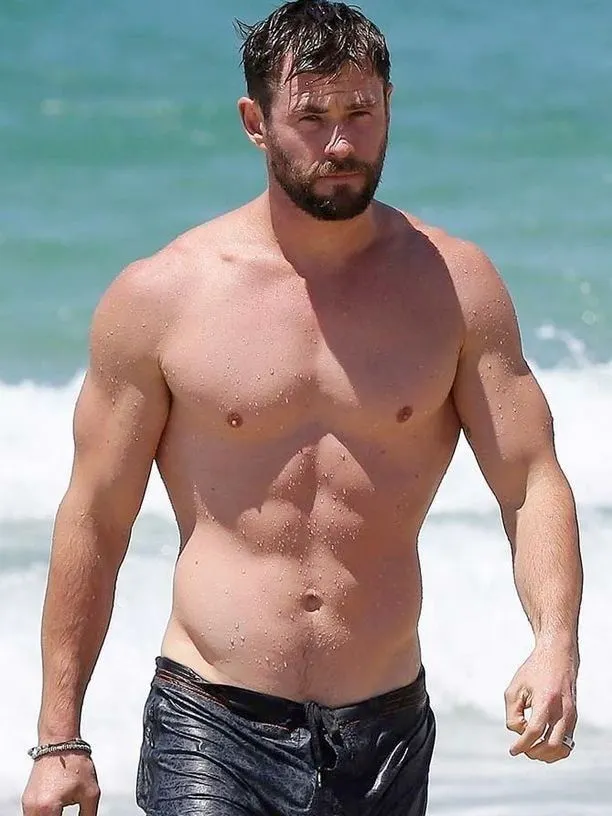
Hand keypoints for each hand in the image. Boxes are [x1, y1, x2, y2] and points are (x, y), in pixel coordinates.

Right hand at [22, 752, 99, 815]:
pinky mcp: (27, 799)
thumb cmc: (77, 764)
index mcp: (48, 809)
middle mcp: (32, 809)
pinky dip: (45, 815)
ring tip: (64, 810)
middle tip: (68, 813)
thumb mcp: (90, 793)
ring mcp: (27, 804)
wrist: (59, 741)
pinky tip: (58, 811)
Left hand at [504, 643, 577, 762]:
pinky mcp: (574, 718)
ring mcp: (571, 716)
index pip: (535, 732)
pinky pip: (568, 742)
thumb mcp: (515, 688)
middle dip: (535, 752)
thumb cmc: (533, 671)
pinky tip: (542, 744)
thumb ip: (513, 713)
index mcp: (546, 700)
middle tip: (523, 749)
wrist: (557, 657)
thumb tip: (520, 733)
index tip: (512, 750)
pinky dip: (555, 749)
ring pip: (563, 748)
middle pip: (552, 746)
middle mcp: (562, 710)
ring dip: (546, 755)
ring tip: (532, 749)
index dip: (522, 745)